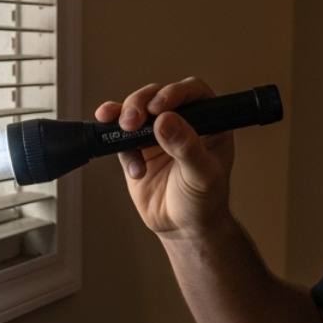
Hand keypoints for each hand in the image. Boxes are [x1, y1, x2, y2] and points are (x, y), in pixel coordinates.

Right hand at [94, 77, 236, 236]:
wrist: (183, 229)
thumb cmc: (204, 201)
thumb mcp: (202, 175)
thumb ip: (187, 147)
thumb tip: (166, 120)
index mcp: (208, 123)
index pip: (192, 93)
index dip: (174, 93)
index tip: (159, 107)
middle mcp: (181, 123)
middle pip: (157, 96)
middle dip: (141, 103)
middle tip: (134, 121)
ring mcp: (156, 135)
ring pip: (136, 110)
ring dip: (124, 115)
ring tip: (124, 129)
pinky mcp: (136, 149)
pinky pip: (120, 135)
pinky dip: (114, 139)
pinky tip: (129, 161)